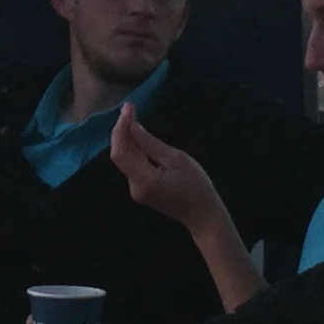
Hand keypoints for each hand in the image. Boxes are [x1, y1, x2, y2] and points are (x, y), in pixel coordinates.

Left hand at [110, 103, 229, 236]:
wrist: (203, 215)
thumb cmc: (196, 186)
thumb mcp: (176, 159)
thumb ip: (151, 144)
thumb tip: (133, 127)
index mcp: (143, 180)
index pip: (121, 152)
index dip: (121, 129)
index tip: (128, 109)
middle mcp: (134, 187)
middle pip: (120, 156)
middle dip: (121, 131)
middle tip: (129, 108)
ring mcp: (137, 190)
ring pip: (125, 160)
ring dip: (126, 139)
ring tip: (131, 117)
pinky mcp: (142, 189)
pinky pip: (133, 166)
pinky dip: (133, 149)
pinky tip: (137, 136)